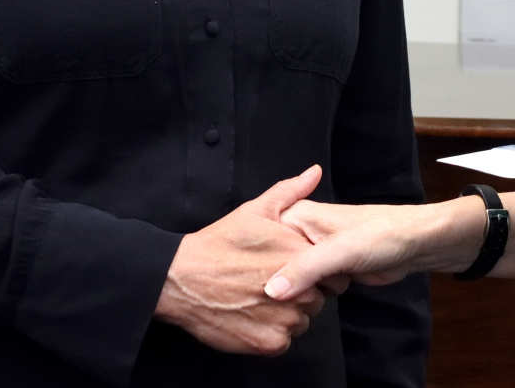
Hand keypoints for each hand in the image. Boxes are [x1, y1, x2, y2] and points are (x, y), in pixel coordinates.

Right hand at [155, 165, 328, 356]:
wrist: (182, 279)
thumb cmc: (219, 244)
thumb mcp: (255, 210)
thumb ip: (291, 192)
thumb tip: (315, 172)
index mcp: (301, 256)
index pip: (333, 273)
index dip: (316, 271)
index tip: (294, 267)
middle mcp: (300, 290)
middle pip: (319, 299)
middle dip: (302, 292)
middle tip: (270, 282)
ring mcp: (285, 319)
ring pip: (301, 321)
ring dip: (287, 313)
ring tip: (259, 297)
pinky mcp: (270, 342)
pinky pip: (284, 340)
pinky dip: (271, 331)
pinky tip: (252, 314)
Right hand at [265, 198, 450, 301]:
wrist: (416, 244)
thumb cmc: (380, 234)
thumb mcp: (338, 251)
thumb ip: (305, 269)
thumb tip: (271, 292)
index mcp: (295, 216)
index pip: (261, 241)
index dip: (257, 264)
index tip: (251, 284)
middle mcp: (299, 233)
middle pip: (273, 265)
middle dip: (281, 283)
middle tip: (286, 294)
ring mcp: (313, 254)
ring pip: (291, 280)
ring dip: (300, 293)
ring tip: (308, 295)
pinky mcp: (327, 272)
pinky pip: (308, 288)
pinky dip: (312, 297)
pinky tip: (317, 301)